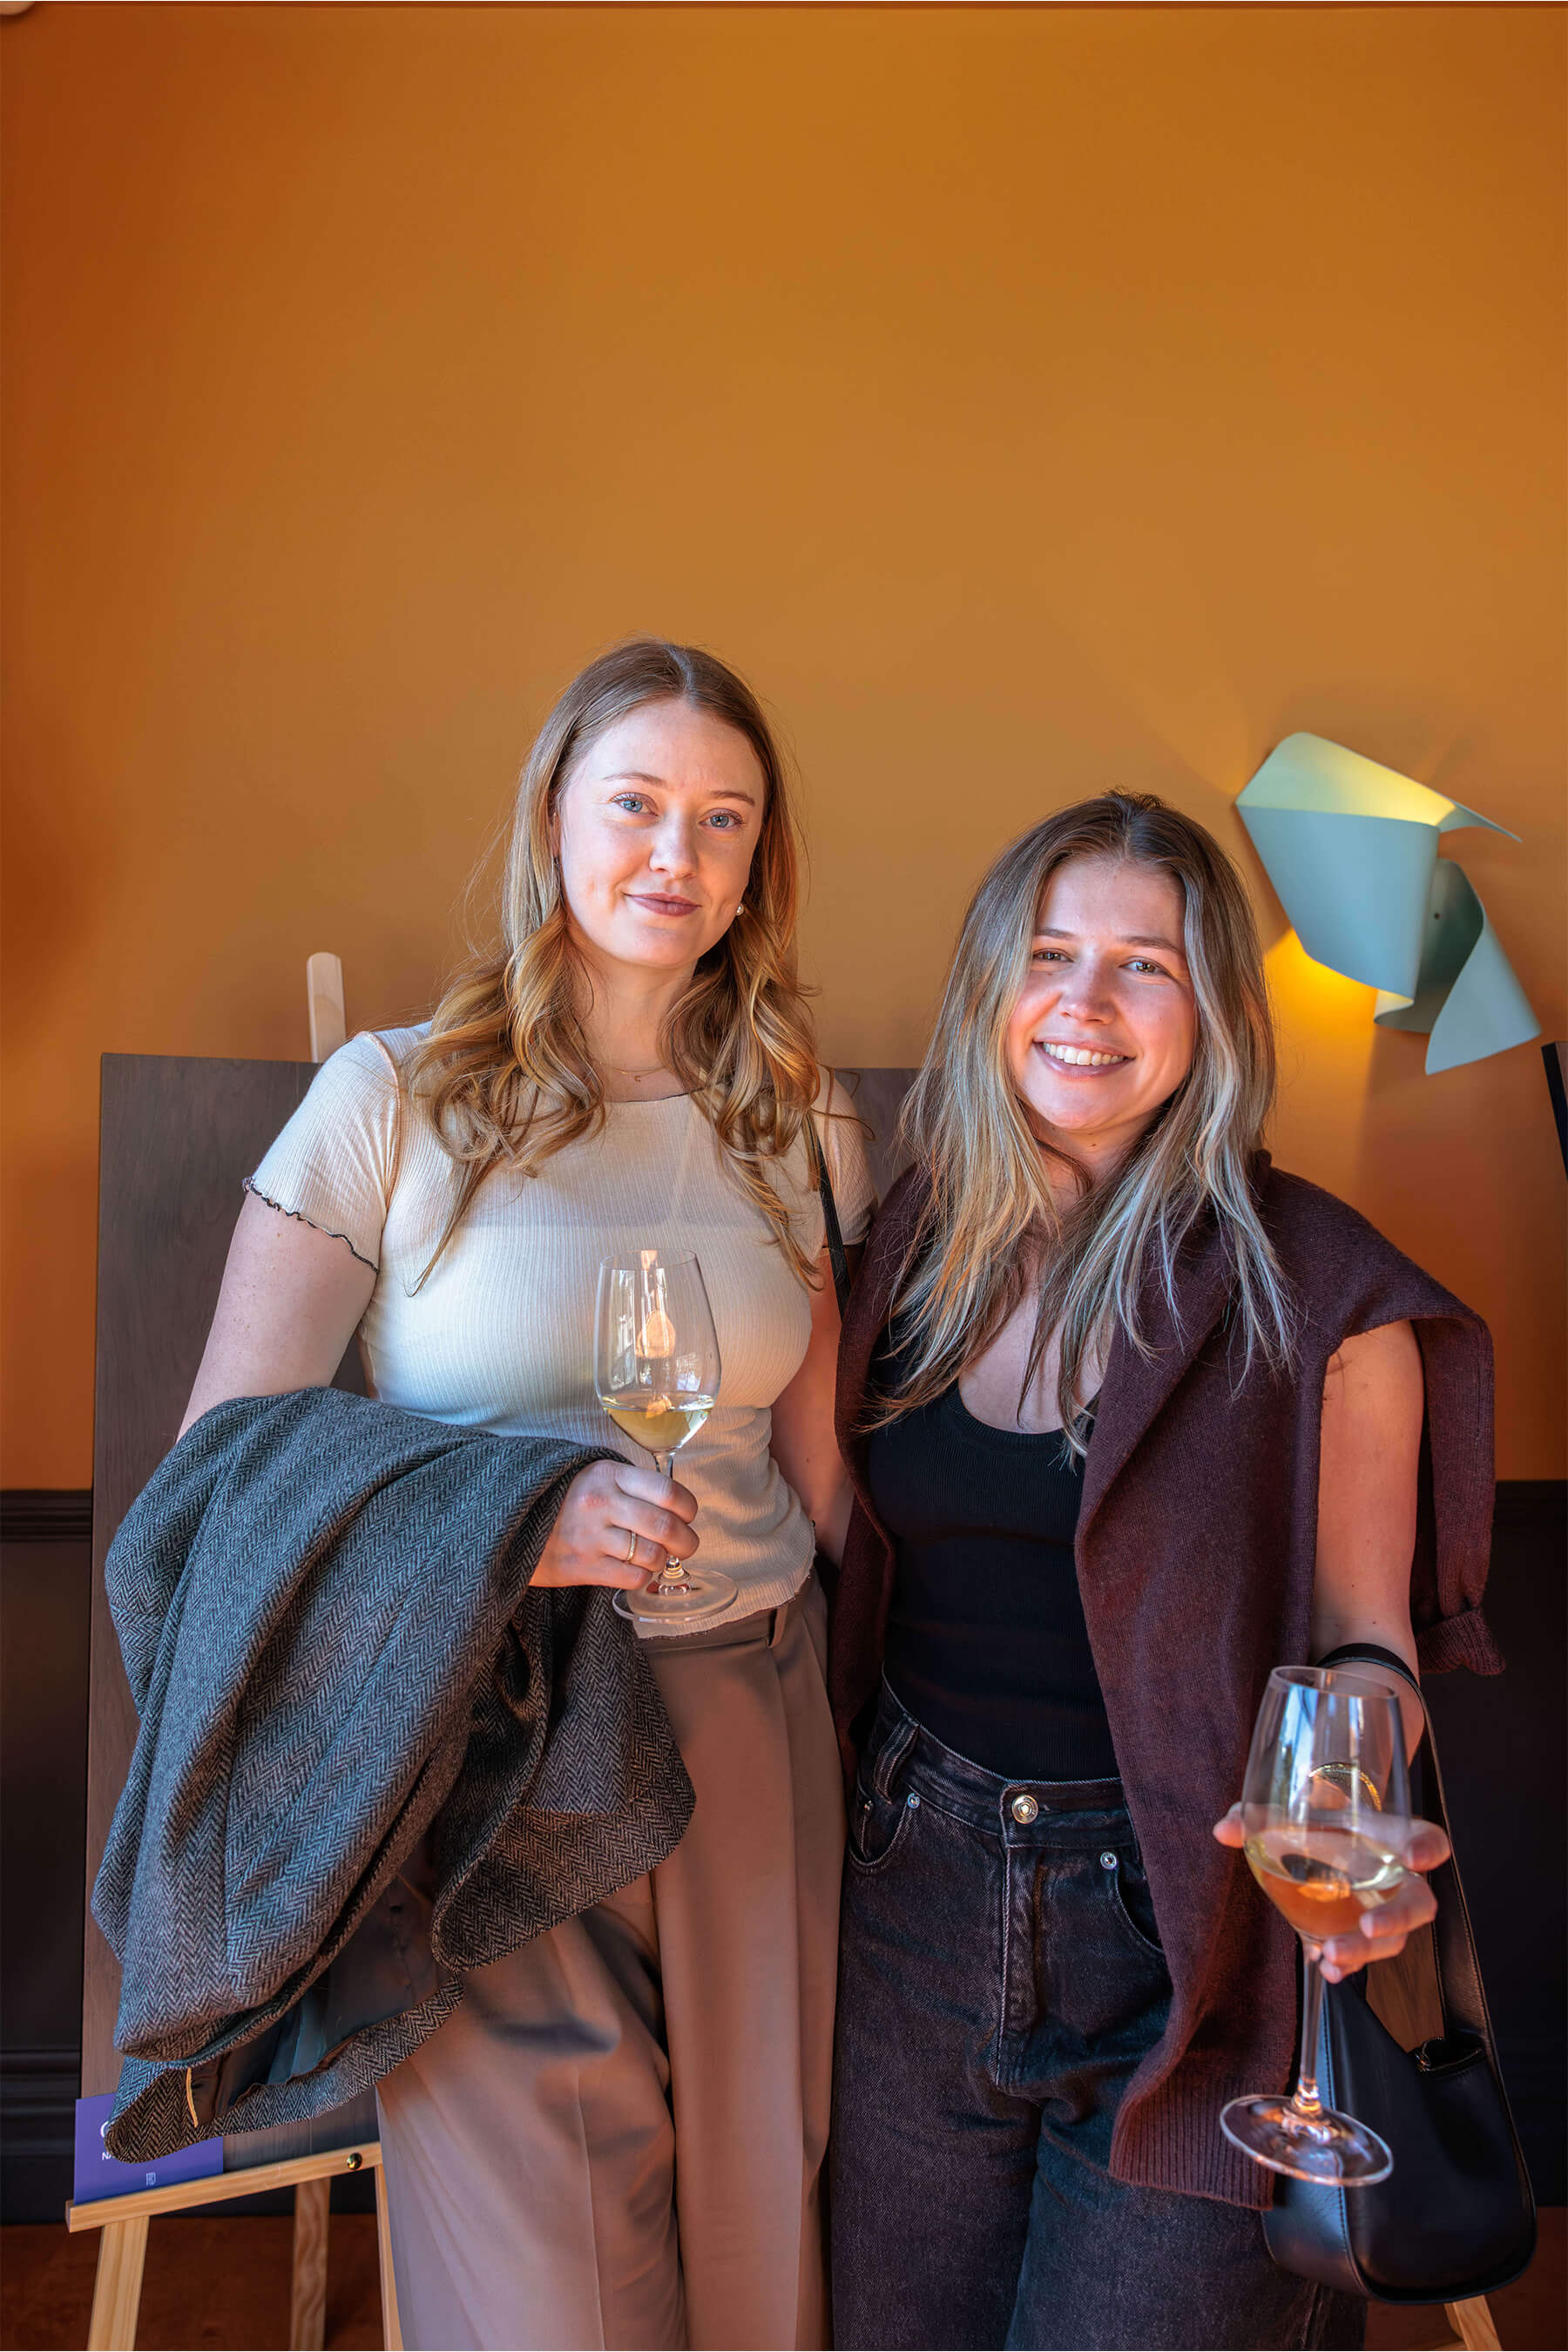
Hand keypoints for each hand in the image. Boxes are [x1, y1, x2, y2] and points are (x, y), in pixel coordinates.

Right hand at [533, 1459, 698, 1591]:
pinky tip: (636, 1569)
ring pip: (651, 1555)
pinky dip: (643, 1576)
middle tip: (685, 1545)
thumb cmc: (565, 1499)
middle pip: (664, 1526)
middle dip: (685, 1541)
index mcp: (608, 1475)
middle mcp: (601, 1503)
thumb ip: (633, 1484)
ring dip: (662, 1560)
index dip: (688, 1507)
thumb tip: (678, 1506)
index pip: (667, 1491)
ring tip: (656, 1557)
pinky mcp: (582, 1567)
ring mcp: (591, 1537)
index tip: (688, 1515)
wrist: (514, 1522)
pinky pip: (632, 1577)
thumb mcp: (595, 1476)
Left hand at [1212, 1805, 1450, 1980]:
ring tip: (1332, 1956)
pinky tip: (1327, 1970)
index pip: (1423, 1836)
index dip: (1428, 1847)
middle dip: (1396, 1919)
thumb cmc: (1319, 1820)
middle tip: (1367, 1926)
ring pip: (1395, 1939)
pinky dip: (1351, 1966)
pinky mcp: (1367, 1933)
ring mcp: (1385, 1909)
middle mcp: (1395, 1876)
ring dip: (1367, 1951)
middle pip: (1417, 1904)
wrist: (1327, 1836)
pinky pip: (1369, 1955)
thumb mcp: (1295, 1811)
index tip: (1417, 1857)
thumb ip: (1258, 1815)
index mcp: (1385, 1836)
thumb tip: (1224, 1829)